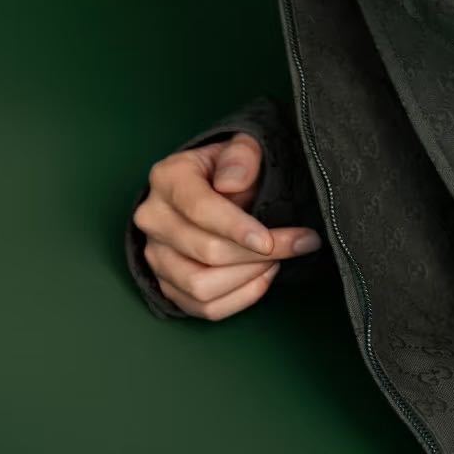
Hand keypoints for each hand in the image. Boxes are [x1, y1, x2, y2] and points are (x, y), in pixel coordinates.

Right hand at [132, 132, 323, 320]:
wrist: (211, 185)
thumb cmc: (230, 166)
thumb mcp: (242, 146)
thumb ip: (241, 156)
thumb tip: (232, 183)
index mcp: (168, 178)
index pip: (200, 209)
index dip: (237, 228)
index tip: (271, 241)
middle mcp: (153, 218)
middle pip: (205, 252)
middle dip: (258, 254)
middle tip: (299, 244)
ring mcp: (156, 255)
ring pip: (201, 286)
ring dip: (249, 278)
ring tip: (278, 259)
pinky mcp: (166, 283)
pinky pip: (203, 308)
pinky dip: (239, 298)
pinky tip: (262, 277)